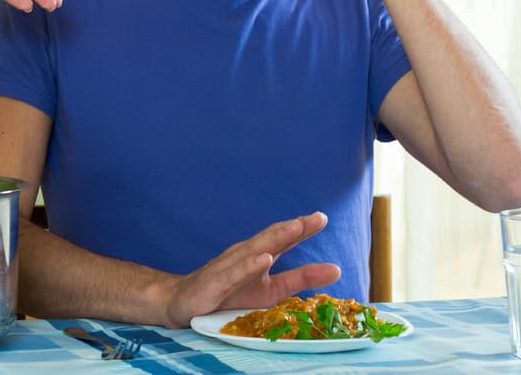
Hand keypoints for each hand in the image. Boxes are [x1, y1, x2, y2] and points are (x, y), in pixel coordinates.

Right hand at [156, 212, 340, 328]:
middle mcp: (244, 255)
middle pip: (271, 238)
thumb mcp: (271, 290)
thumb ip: (301, 279)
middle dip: (293, 228)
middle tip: (317, 218)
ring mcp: (228, 267)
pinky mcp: (215, 283)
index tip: (322, 218)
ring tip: (296, 228)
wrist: (183, 302)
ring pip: (254, 250)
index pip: (283, 239)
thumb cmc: (229, 294)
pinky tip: (263, 259)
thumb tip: (337, 269)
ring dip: (275, 238)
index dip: (302, 229)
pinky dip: (249, 265)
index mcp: (258, 255)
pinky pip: (234, 273)